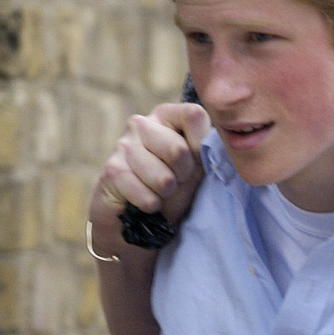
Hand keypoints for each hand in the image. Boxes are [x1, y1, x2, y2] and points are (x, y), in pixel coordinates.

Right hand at [88, 101, 210, 240]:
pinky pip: (147, 197)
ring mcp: (123, 145)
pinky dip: (152, 206)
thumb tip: (221, 139)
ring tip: (159, 192)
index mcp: (166, 115)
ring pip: (163, 179)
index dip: (201, 146)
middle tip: (175, 182)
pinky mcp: (112, 171)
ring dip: (167, 194)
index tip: (197, 162)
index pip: (194, 115)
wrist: (135, 219)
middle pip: (178, 150)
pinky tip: (145, 201)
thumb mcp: (196, 167)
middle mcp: (141, 123)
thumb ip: (207, 149)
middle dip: (184, 176)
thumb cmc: (170, 189)